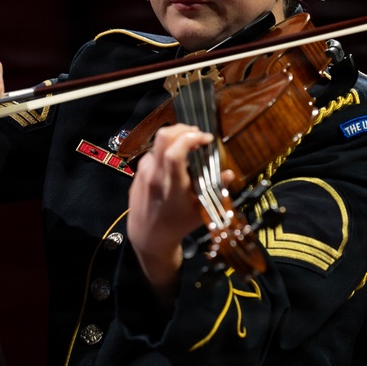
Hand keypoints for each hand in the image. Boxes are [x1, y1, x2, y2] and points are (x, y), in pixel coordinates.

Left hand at [127, 124, 216, 306]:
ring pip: (157, 143)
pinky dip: (165, 151)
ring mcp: (143, 173)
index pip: (174, 152)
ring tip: (187, 147)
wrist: (148, 237)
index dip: (191, 138)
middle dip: (182, 128)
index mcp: (172, 186)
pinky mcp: (137, 173)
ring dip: (174, 140)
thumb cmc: (177, 225)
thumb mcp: (200, 211)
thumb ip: (215, 190)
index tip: (206, 139)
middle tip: (197, 134)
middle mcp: (154, 176)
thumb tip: (229, 173)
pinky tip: (173, 161)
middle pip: (163, 137)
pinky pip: (152, 154)